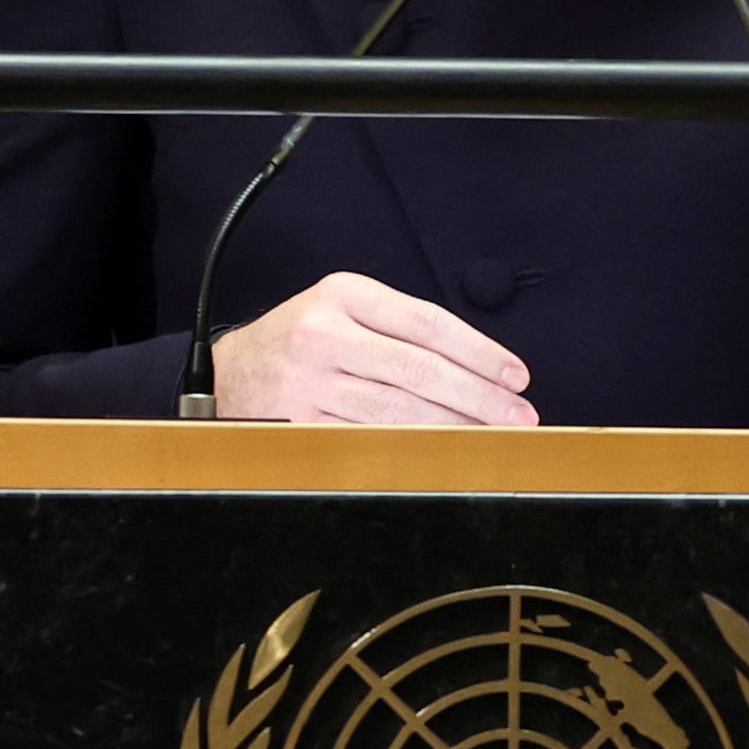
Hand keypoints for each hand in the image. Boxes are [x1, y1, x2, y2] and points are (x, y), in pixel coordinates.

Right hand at [212, 271, 537, 426]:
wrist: (229, 373)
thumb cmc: (301, 341)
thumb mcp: (342, 310)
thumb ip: (399, 328)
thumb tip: (478, 368)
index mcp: (343, 294)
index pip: (428, 323)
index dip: (480, 352)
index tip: (515, 376)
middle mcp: (323, 334)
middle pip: (419, 370)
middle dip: (479, 397)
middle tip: (519, 416)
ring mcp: (308, 382)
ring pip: (398, 411)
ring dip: (454, 428)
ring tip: (493, 438)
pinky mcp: (299, 424)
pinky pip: (368, 440)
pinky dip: (412, 450)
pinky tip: (442, 453)